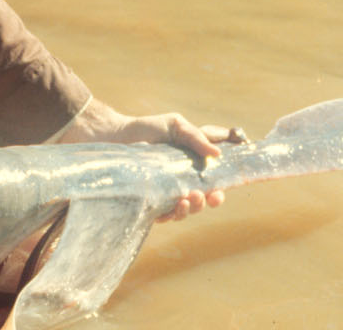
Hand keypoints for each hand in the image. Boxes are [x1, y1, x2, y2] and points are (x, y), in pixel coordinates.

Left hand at [55, 97, 232, 222]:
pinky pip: (167, 216)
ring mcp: (167, 193)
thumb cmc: (145, 129)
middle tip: (212, 195)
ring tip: (191, 197)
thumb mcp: (175, 126)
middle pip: (206, 198)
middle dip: (212, 200)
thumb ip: (196, 137)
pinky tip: (177, 204)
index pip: (215, 178)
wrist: (113, 136)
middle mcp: (182, 181)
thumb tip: (218, 155)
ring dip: (195, 207)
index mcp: (192, 164)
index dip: (225, 184)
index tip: (228, 184)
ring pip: (188, 209)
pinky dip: (175, 213)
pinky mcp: (151, 203)